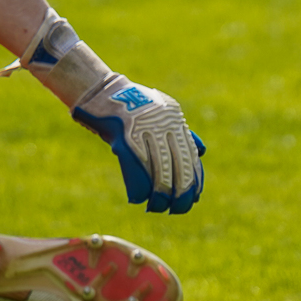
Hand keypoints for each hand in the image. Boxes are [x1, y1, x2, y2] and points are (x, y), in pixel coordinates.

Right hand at [72, 76, 204, 214]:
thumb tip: (201, 152)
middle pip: (179, 169)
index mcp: (175, 121)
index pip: (191, 158)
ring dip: (158, 197)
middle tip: (176, 210)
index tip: (193, 199)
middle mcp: (164, 126)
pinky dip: (138, 188)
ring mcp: (144, 132)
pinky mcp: (124, 138)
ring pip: (159, 173)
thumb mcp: (164, 111)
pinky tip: (137, 200)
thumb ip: (182, 132)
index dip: (194, 182)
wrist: (100, 91)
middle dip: (180, 195)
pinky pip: (136, 170)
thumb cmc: (130, 105)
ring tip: (155, 208)